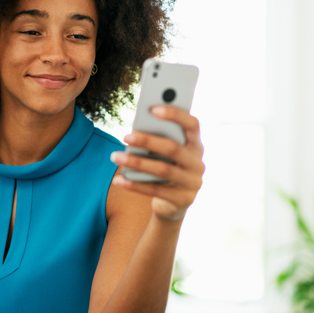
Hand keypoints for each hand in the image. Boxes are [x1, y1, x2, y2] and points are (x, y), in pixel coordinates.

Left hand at [110, 105, 204, 223]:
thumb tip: (135, 130)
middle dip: (148, 141)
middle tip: (125, 136)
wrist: (174, 204)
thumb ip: (159, 139)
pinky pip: (155, 191)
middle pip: (173, 148)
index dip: (175, 115)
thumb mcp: (166, 153)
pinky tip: (118, 180)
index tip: (152, 108)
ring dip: (136, 162)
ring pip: (162, 170)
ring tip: (115, 157)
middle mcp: (198, 163)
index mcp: (196, 145)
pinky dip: (134, 185)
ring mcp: (192, 183)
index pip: (192, 124)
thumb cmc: (166, 167)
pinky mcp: (182, 200)